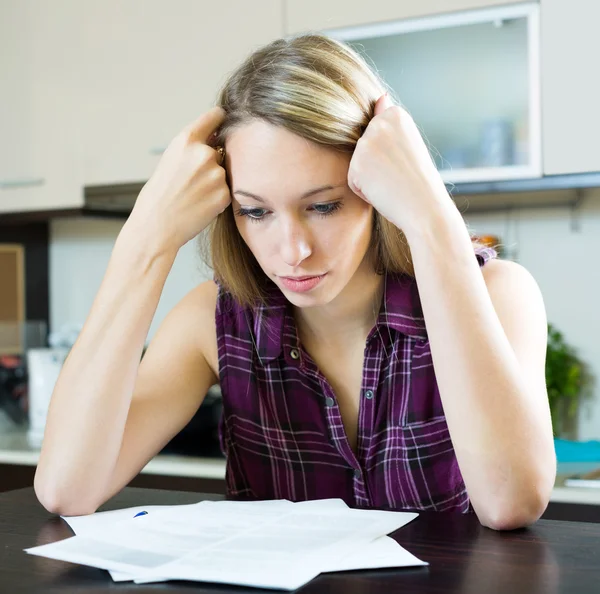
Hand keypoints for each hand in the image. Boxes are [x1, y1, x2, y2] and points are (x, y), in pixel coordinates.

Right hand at [126, 107, 230, 253]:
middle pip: (220, 150)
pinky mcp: (224, 194)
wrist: (156, 226)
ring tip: (194, 195)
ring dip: (214, 182)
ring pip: (223, 173)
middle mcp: (204, 153)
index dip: (220, 119)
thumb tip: (216, 139)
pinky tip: (200, 205)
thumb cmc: (159, 195)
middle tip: (192, 182)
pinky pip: (226, 191)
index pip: (215, 117)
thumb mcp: (170, 160)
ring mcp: (216, 174)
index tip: (224, 119)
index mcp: (186, 140)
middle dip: (212, 163)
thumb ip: (193, 148)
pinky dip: (217, 198)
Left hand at [347, 94, 453, 232]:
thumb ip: (389, 121)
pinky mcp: (357, 164)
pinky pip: (353, 182)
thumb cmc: (419, 180)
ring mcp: (367, 143)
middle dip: (376, 166)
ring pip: (357, 165)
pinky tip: (384, 192)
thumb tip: (380, 96)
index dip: (389, 155)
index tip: (405, 161)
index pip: (374, 134)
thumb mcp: (407, 142)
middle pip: (363, 149)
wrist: (426, 207)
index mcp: (396, 114)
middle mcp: (380, 123)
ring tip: (392, 183)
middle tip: (399, 174)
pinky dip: (365, 192)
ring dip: (370, 179)